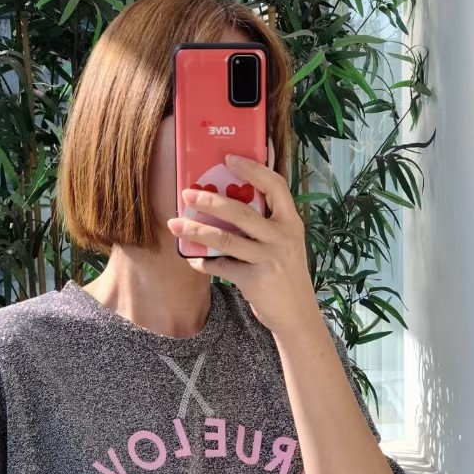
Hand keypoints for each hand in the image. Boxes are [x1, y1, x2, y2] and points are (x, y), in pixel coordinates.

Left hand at [165, 146, 320, 340]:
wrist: (297, 314)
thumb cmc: (285, 273)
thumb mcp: (285, 243)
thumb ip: (267, 223)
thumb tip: (230, 198)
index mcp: (291, 221)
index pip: (275, 185)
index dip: (252, 169)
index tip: (228, 158)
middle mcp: (282, 237)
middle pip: (241, 212)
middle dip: (210, 200)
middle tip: (188, 194)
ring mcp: (269, 259)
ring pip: (226, 239)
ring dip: (197, 230)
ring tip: (176, 224)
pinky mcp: (255, 281)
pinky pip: (221, 267)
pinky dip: (204, 262)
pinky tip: (193, 258)